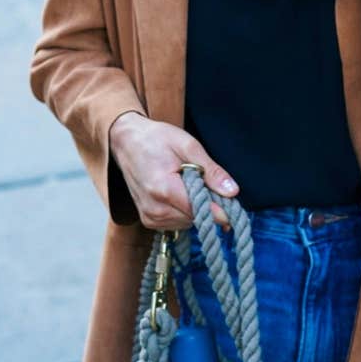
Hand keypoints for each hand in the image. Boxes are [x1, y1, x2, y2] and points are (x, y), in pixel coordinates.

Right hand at [109, 112, 237, 229]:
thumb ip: (211, 171)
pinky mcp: (148, 220)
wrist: (126, 142)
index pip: (202, 212)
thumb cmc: (157, 139)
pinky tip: (179, 193)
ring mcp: (149, 217)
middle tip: (208, 183)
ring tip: (188, 183)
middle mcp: (155, 209)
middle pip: (196, 219)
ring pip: (188, 223)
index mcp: (165, 190)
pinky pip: (177, 223)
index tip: (234, 207)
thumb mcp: (188, 146)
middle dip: (208, 205)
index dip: (222, 211)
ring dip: (195, 208)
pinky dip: (184, 211)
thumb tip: (233, 192)